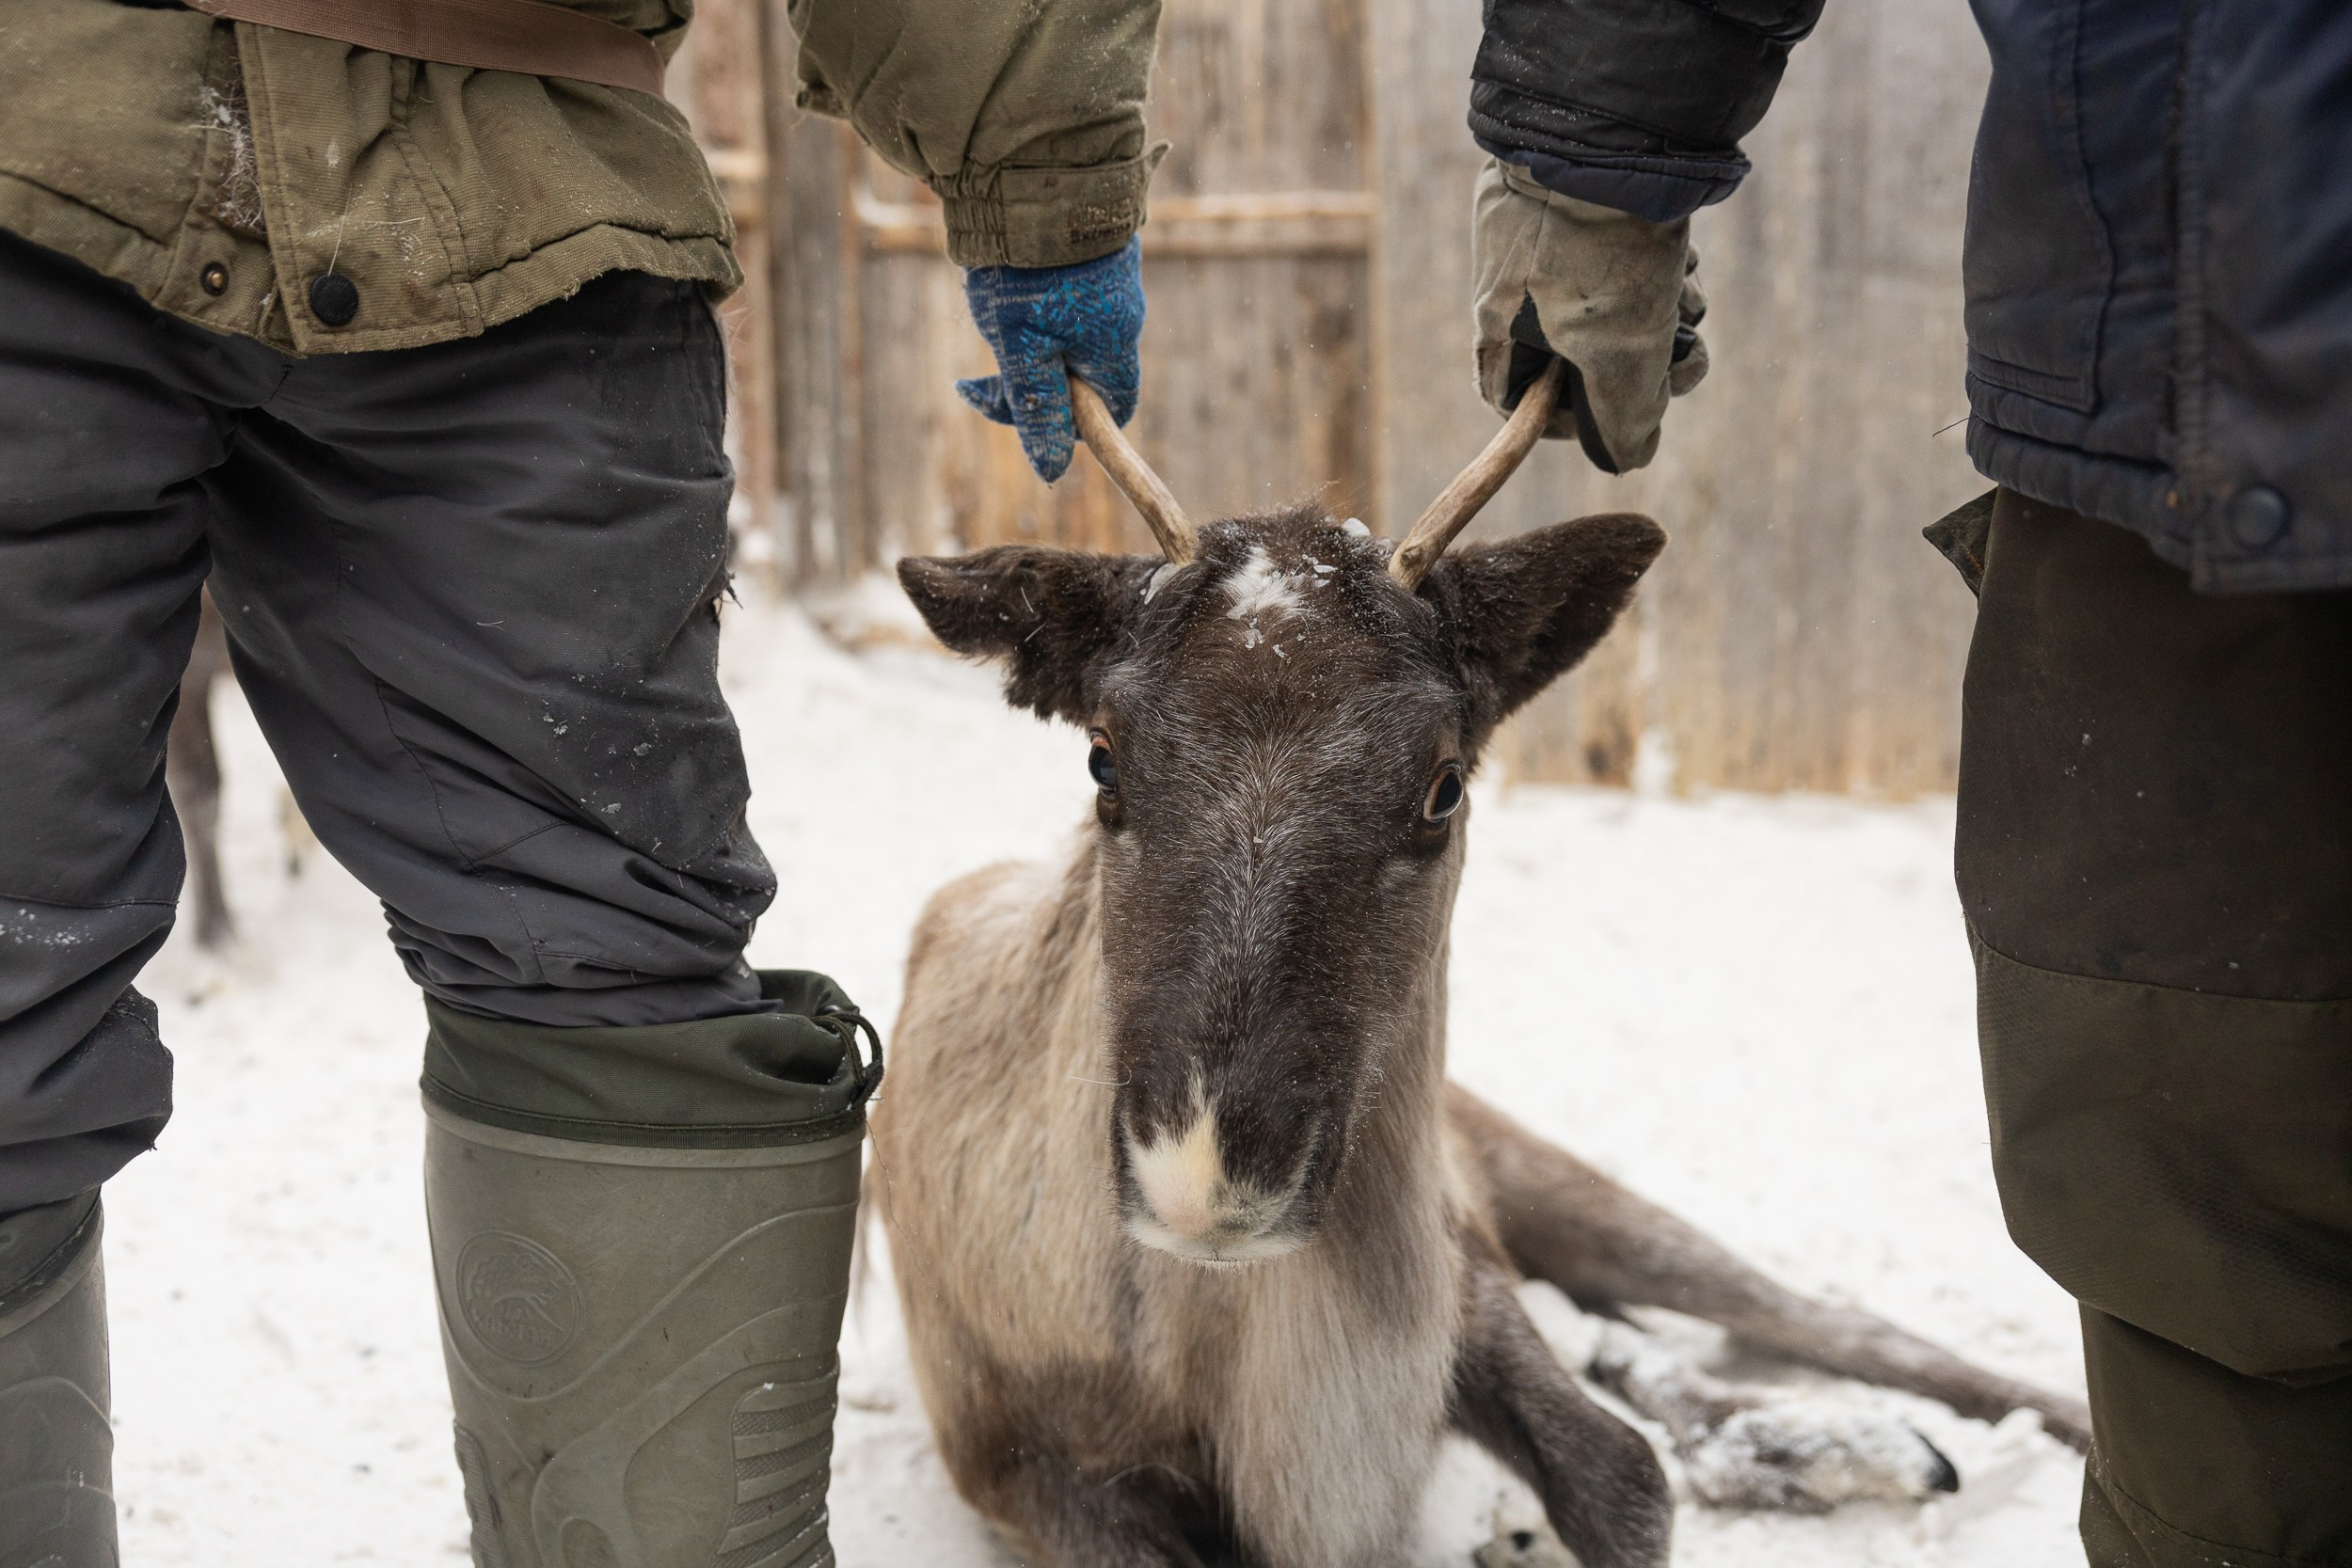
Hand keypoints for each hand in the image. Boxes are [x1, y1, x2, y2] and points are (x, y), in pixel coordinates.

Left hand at [957, 237, 1145, 482]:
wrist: (1036, 171)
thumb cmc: (1029, 270)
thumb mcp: (1022, 350)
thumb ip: (1038, 410)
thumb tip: (1052, 471)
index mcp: (1115, 347)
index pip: (1112, 414)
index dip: (1071, 428)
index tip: (1020, 411)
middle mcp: (1125, 315)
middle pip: (1084, 374)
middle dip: (1034, 379)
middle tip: (980, 377)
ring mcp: (1114, 278)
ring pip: (1071, 332)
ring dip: (1029, 338)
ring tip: (992, 311)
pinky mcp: (1096, 247)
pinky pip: (1070, 294)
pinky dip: (1037, 301)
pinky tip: (1007, 279)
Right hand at [1471, 160, 1708, 473]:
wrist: (1616, 134)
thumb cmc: (1605, 252)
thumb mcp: (1623, 354)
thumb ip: (1624, 421)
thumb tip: (1629, 458)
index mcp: (1498, 326)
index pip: (1515, 402)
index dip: (1570, 425)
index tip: (1621, 419)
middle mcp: (1513, 285)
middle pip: (1580, 357)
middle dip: (1638, 364)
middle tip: (1679, 357)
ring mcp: (1545, 241)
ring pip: (1612, 306)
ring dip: (1660, 314)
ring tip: (1686, 293)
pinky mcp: (1582, 205)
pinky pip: (1623, 259)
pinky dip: (1658, 269)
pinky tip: (1685, 257)